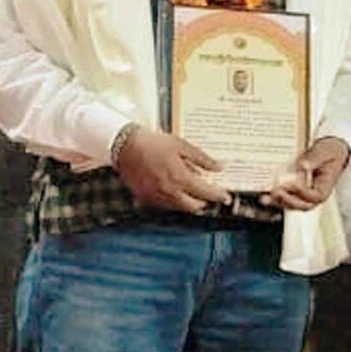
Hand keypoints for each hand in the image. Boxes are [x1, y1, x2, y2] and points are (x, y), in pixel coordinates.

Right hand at [114, 126, 231, 212]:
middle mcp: (168, 191)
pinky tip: (176, 191)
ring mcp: (155, 196)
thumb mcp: (182, 146)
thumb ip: (203, 159)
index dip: (218, 196)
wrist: (124, 145)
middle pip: (193, 206)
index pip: (205, 193)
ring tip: (193, 192)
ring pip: (179, 207)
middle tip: (210, 195)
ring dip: (189, 203)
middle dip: (204, 202)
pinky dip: (174, 201)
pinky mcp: (145, 197)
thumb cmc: (154, 143)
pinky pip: (165, 205)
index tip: (226, 197)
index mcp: (180, 178)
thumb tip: (219, 167)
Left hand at [268, 137, 350, 209]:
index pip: (316, 196)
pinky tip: (265, 196)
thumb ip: (315, 158)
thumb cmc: (329, 152)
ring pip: (292, 204)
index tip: (294, 183)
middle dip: (288, 201)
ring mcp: (304, 193)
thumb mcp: (325, 151)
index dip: (304, 192)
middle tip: (277, 191)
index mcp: (325, 186)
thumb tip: (303, 165)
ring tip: (266, 198)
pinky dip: (275, 199)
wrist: (329, 150)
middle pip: (303, 205)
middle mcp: (315, 193)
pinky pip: (285, 198)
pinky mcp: (295, 190)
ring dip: (278, 202)